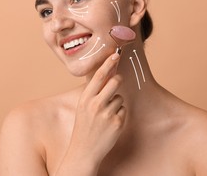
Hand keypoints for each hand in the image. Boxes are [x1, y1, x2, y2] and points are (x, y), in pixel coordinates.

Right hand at [57, 53, 125, 174]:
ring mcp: (107, 114)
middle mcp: (95, 104)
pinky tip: (110, 123)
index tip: (115, 55)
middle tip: (115, 83)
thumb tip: (106, 74)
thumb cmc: (84, 126)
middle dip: (117, 80)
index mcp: (85, 98)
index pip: (98, 76)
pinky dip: (119, 115)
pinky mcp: (117, 123)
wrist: (84, 151)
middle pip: (115, 82)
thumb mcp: (83, 107)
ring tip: (106, 114)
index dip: (107, 64)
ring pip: (120, 97)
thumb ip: (93, 92)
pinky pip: (123, 110)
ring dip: (116, 103)